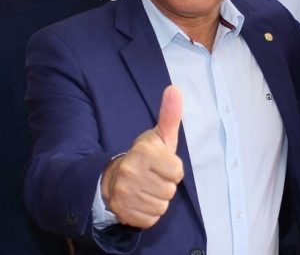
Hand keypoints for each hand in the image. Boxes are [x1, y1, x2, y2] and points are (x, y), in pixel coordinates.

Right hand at [101, 85, 184, 228]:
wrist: (112, 178)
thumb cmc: (144, 156)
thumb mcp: (158, 136)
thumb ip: (170, 115)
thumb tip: (175, 88)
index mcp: (144, 153)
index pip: (178, 172)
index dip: (172, 169)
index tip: (161, 164)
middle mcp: (132, 173)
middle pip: (170, 190)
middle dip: (165, 185)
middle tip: (152, 177)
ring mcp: (125, 195)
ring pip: (161, 205)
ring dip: (157, 199)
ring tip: (146, 188)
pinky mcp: (123, 213)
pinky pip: (151, 219)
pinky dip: (148, 213)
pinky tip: (139, 201)